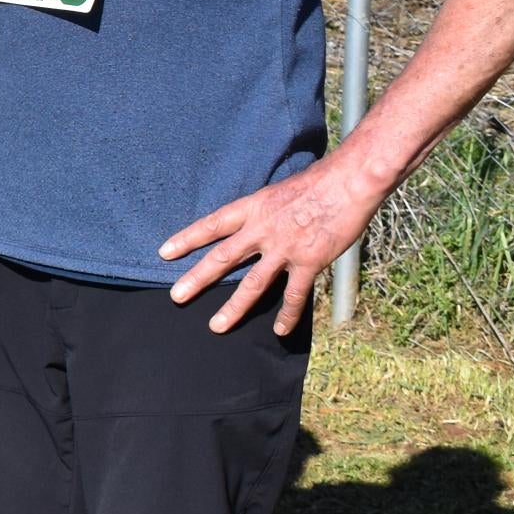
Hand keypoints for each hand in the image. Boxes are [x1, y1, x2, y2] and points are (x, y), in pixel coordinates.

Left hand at [159, 149, 391, 335]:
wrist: (349, 183)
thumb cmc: (318, 182)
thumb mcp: (278, 191)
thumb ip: (264, 211)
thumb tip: (255, 224)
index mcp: (253, 208)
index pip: (212, 225)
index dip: (187, 238)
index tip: (164, 252)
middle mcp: (262, 230)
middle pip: (222, 257)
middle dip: (197, 279)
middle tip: (176, 297)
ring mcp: (284, 249)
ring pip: (252, 284)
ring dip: (234, 307)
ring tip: (216, 326)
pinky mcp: (308, 263)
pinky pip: (294, 295)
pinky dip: (287, 315)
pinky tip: (280, 331)